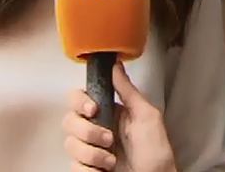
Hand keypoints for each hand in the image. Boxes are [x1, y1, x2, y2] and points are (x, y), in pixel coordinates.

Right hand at [62, 62, 176, 171]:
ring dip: (92, 154)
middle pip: (69, 120)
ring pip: (70, 144)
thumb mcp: (146, 115)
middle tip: (109, 140)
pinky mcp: (85, 169)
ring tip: (111, 162)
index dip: (79, 102)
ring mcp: (88, 150)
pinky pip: (73, 166)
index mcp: (107, 112)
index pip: (78, 98)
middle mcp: (94, 128)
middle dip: (88, 131)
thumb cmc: (155, 150)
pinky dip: (88, 170)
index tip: (93, 109)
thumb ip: (128, 90)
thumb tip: (115, 63)